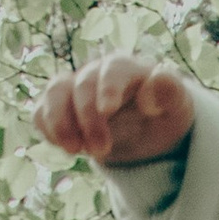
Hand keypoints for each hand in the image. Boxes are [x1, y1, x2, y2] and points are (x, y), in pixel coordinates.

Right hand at [35, 55, 199, 170]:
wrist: (147, 131)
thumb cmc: (164, 113)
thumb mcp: (177, 106)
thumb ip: (169, 92)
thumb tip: (148, 95)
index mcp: (126, 68)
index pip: (113, 69)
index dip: (108, 87)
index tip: (108, 111)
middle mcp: (96, 73)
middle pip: (82, 84)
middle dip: (88, 118)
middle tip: (102, 151)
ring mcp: (74, 89)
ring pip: (55, 93)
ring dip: (60, 122)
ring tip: (75, 150)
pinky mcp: (59, 109)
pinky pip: (41, 112)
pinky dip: (47, 128)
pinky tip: (66, 146)